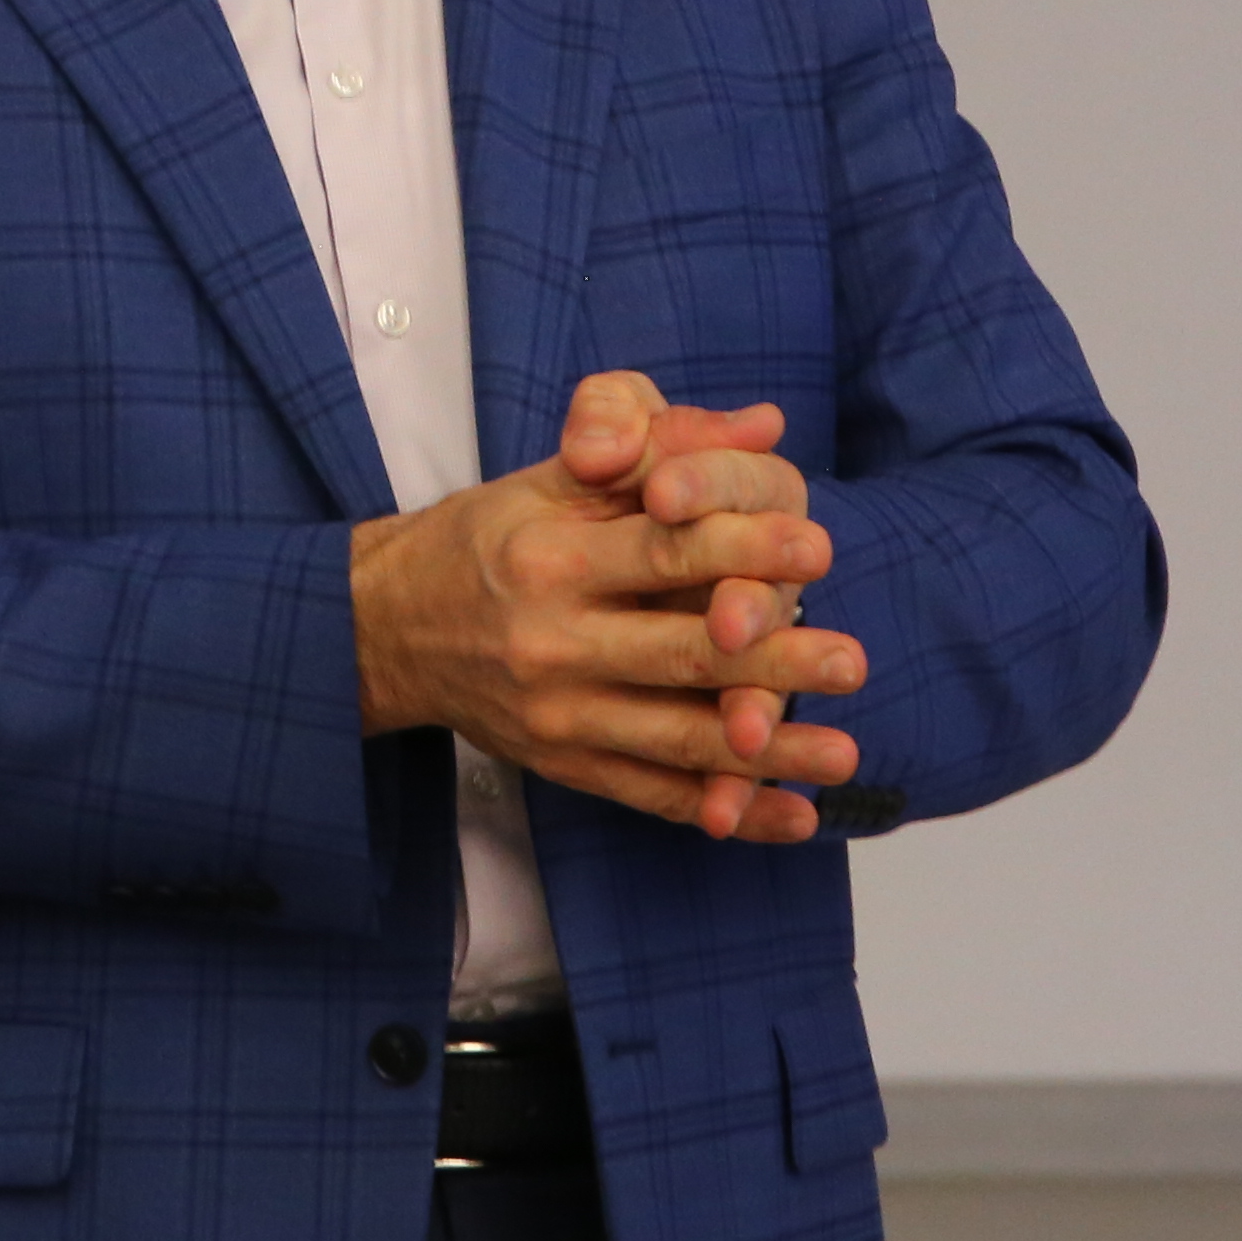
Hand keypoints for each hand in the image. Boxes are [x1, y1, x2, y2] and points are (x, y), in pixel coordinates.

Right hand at [350, 371, 867, 842]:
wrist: (390, 627)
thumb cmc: (485, 539)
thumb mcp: (551, 478)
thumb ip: (654, 446)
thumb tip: (760, 423)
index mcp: (549, 559)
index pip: (661, 554)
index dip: (742, 552)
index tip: (816, 550)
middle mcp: (550, 644)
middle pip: (679, 656)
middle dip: (773, 662)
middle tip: (851, 660)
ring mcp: (557, 716)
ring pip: (677, 741)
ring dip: (767, 752)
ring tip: (843, 752)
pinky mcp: (565, 765)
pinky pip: (656, 796)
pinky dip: (730, 811)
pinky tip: (794, 817)